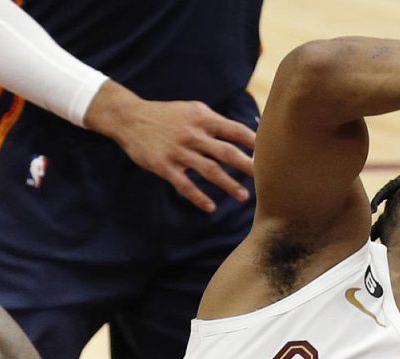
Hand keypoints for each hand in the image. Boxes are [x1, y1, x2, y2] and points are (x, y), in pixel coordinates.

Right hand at [83, 80, 254, 213]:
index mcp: (202, 118)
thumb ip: (213, 122)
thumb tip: (240, 132)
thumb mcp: (191, 110)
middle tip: (265, 178)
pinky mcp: (164, 166)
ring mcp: (179, 151)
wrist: (130, 118)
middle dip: (248, 166)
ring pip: (209, 171)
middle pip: (227, 152)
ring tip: (243, 196)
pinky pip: (185, 185)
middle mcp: (193, 134)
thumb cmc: (165, 115)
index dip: (253, 142)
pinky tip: (211, 206)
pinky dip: (198, 197)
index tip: (269, 152)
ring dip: (228, 184)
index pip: (234, 130)